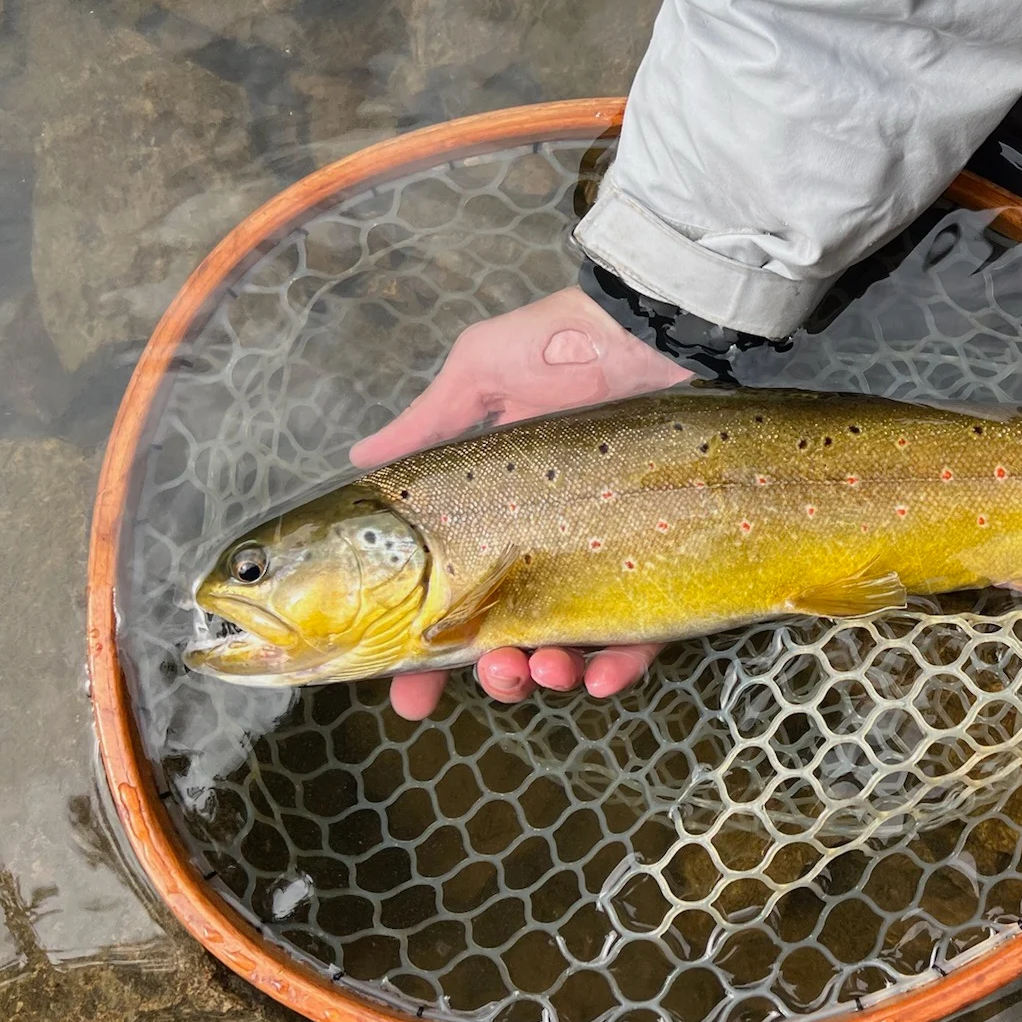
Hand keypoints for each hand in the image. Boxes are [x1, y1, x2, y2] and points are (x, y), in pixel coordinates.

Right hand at [350, 287, 690, 717]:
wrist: (655, 330)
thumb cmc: (564, 345)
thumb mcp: (482, 373)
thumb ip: (427, 423)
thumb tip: (359, 457)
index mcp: (492, 508)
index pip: (445, 592)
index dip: (422, 650)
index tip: (404, 690)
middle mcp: (545, 539)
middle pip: (508, 632)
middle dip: (491, 673)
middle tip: (488, 676)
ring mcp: (603, 552)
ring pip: (569, 643)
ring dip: (544, 673)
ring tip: (536, 672)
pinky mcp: (662, 556)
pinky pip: (642, 631)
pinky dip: (619, 663)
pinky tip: (599, 674)